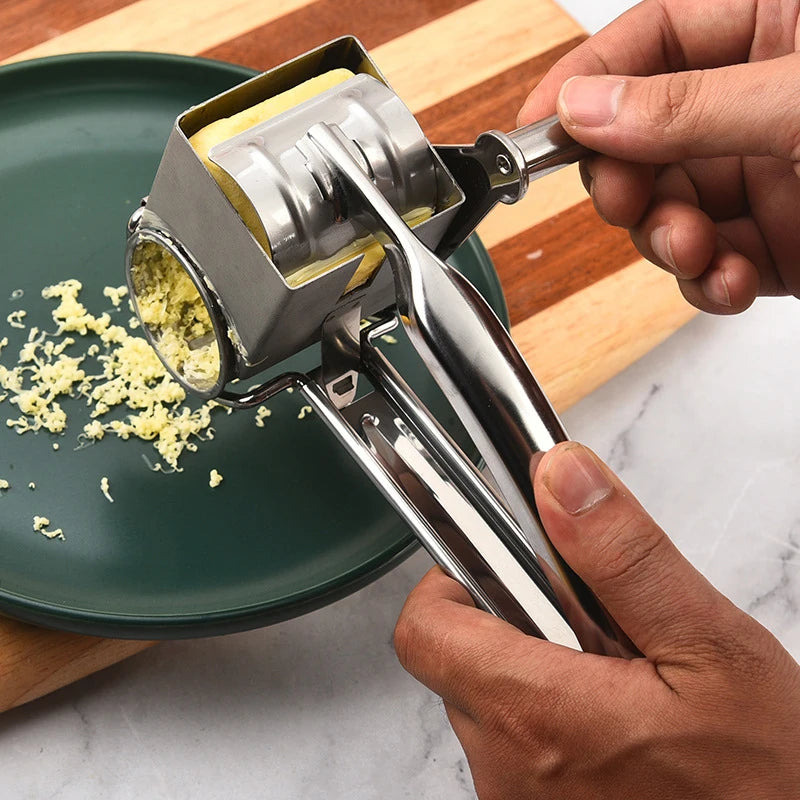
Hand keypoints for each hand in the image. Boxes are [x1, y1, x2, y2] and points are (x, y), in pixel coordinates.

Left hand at [394, 442, 799, 799]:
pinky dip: (552, 711)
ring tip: (616, 669)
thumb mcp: (709, 647)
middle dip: (514, 617)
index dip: (451, 580)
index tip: (504, 560)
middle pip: (457, 657)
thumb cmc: (764, 781)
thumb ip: (622, 556)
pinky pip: (517, 741)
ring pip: (490, 697)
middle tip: (589, 615)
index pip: (426, 630)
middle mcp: (510, 767)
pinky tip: (616, 713)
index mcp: (536, 715)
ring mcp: (521, 799)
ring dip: (538, 665)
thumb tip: (560, 478)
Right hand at [518, 0, 799, 313]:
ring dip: (667, 242)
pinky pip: (711, 266)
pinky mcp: (779, 245)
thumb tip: (586, 108)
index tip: (537, 127)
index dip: (588, 79)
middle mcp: (758, 104)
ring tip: (693, 249)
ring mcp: (767, 177)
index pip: (653, 40)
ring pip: (667, 211)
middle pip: (643, 139)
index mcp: (774, 28)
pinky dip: (707, 284)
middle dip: (625, 181)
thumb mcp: (798, 100)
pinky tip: (728, 281)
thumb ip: (688, 106)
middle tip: (625, 199)